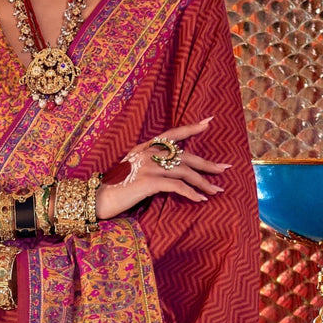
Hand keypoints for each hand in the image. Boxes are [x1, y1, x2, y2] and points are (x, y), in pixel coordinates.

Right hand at [95, 118, 230, 221]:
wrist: (97, 198)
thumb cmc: (116, 187)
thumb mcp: (133, 169)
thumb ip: (151, 164)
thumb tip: (171, 170)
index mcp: (145, 147)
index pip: (173, 134)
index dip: (192, 128)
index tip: (210, 122)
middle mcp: (148, 152)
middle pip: (186, 156)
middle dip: (207, 164)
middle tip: (224, 169)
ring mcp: (149, 166)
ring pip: (185, 172)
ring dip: (203, 183)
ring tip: (216, 191)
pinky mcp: (149, 182)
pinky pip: (177, 186)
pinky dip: (191, 193)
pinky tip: (200, 200)